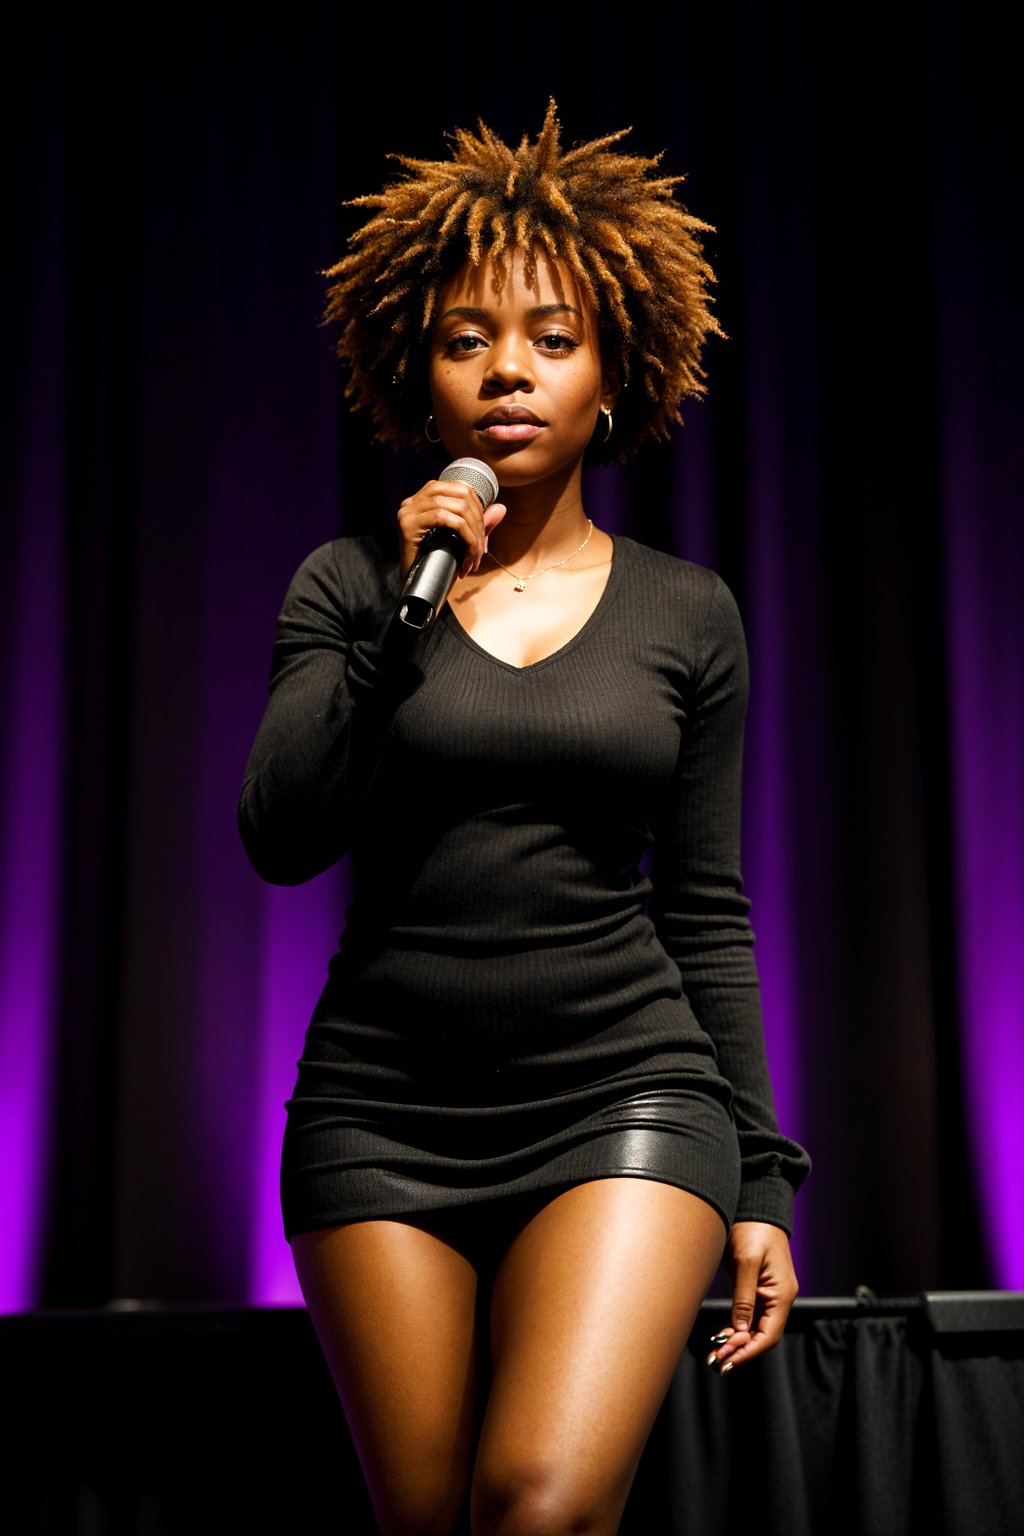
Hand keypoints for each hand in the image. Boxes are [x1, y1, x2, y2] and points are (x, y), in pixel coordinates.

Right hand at [397, 478, 506, 585]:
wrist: (416, 593)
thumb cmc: (436, 567)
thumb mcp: (461, 542)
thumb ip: (478, 524)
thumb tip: (501, 508)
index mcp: (425, 499)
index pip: (460, 487)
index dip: (479, 508)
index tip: (482, 534)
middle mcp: (414, 501)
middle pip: (460, 494)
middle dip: (479, 523)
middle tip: (481, 550)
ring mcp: (409, 511)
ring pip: (456, 507)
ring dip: (473, 534)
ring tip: (474, 557)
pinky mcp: (408, 524)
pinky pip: (444, 519)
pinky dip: (463, 537)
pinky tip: (465, 557)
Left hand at [706, 1221, 797, 1373]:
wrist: (756, 1205)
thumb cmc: (753, 1228)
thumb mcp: (747, 1261)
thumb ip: (744, 1297)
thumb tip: (740, 1331)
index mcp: (782, 1294)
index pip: (768, 1335)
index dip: (748, 1351)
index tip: (727, 1360)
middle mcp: (779, 1297)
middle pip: (762, 1335)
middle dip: (740, 1350)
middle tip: (716, 1361)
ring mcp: (770, 1293)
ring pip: (755, 1328)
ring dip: (737, 1342)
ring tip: (715, 1353)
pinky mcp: (759, 1288)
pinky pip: (750, 1315)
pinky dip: (737, 1328)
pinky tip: (722, 1335)